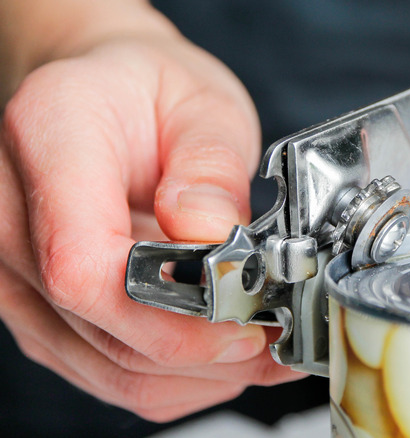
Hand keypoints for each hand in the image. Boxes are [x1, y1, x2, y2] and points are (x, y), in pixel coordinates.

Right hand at [0, 1, 301, 421]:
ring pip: (107, 367)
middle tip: (274, 338)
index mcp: (50, 140)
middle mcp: (14, 216)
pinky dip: (175, 379)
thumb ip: (210, 166)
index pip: (82, 264)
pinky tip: (222, 356)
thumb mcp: (203, 103)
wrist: (105, 100)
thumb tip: (213, 237)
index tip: (242, 318)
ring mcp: (22, 273)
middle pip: (100, 328)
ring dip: (197, 374)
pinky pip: (107, 373)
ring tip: (262, 349)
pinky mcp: (46, 310)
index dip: (168, 313)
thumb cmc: (149, 92)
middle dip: (203, 351)